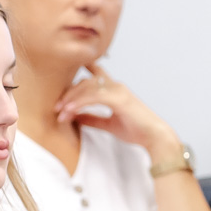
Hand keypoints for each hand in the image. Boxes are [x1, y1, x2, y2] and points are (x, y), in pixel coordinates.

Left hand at [54, 63, 179, 162]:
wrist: (154, 137)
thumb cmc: (135, 130)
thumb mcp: (108, 124)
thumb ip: (92, 119)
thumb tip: (75, 117)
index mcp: (114, 90)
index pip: (95, 75)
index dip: (81, 72)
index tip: (63, 78)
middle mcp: (116, 86)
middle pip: (85, 82)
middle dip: (68, 94)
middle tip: (56, 108)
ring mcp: (118, 91)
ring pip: (88, 87)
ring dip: (71, 100)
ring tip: (59, 112)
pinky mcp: (119, 99)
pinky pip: (94, 97)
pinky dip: (79, 103)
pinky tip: (69, 110)